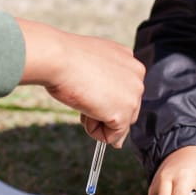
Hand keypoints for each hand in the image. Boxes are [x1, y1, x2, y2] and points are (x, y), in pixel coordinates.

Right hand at [15, 18, 142, 147]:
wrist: (58, 58)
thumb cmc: (66, 58)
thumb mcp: (92, 66)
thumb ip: (106, 83)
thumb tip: (109, 109)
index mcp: (129, 59)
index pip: (123, 90)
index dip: (102, 95)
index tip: (87, 85)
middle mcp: (137, 75)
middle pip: (125, 108)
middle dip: (102, 109)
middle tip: (83, 93)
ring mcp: (133, 95)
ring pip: (119, 123)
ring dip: (97, 119)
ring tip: (83, 98)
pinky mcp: (124, 114)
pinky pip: (112, 136)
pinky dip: (95, 131)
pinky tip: (84, 110)